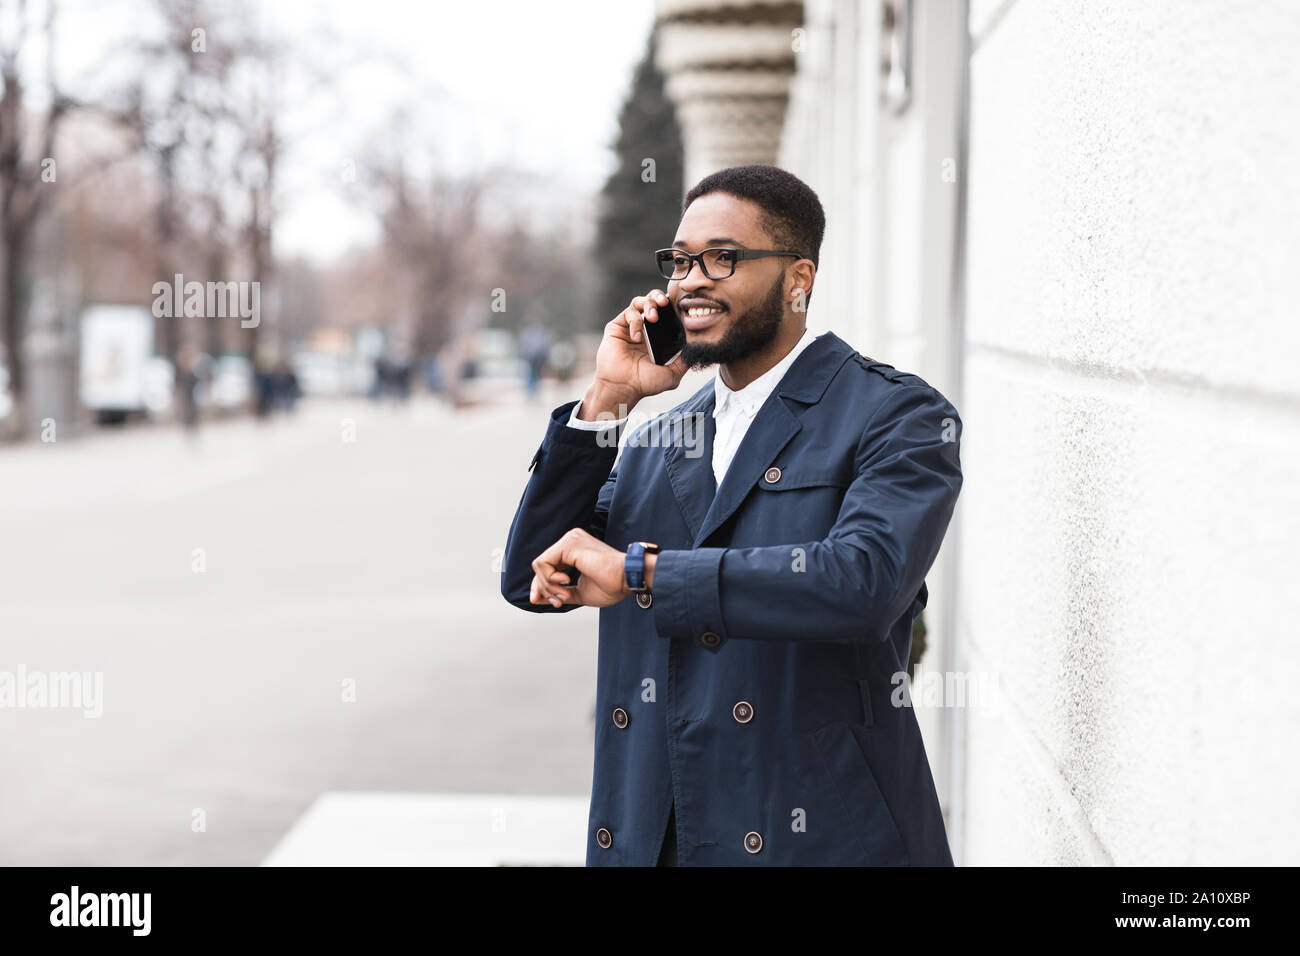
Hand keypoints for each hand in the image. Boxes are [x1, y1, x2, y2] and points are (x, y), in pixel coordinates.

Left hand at [530, 528, 630, 607]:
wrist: (627, 580)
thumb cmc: (611, 585)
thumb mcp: (577, 592)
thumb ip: (556, 593)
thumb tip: (535, 598)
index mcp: (573, 550)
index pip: (546, 566)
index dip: (540, 585)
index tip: (539, 600)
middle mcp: (570, 541)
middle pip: (540, 566)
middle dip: (545, 588)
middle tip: (559, 601)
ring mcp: (569, 540)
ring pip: (540, 565)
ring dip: (549, 586)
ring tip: (566, 593)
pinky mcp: (569, 544)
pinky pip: (543, 564)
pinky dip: (550, 579)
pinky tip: (566, 582)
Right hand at [578, 290, 687, 420]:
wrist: (623, 387)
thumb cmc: (645, 383)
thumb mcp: (673, 373)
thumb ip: (685, 360)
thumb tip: (698, 346)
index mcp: (658, 336)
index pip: (667, 314)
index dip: (673, 308)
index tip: (681, 308)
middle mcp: (645, 329)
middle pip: (654, 301)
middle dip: (660, 298)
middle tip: (665, 304)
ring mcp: (631, 326)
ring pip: (640, 302)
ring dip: (649, 305)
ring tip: (653, 318)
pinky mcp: (617, 326)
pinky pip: (628, 313)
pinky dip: (635, 321)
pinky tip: (637, 337)